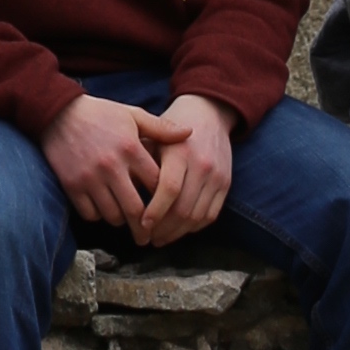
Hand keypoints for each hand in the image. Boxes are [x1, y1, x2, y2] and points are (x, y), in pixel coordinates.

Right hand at [43, 90, 170, 233]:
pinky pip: (91, 214)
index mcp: (131, 148)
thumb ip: (161, 128)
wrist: (58, 112)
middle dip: (145, 227)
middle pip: (136, 209)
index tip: (166, 209)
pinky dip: (98, 216)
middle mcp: (112, 166)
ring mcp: (90, 178)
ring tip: (125, 218)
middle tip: (148, 236)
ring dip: (121, 220)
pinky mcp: (72, 186)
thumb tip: (189, 133)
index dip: (164, 199)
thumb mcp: (133, 115)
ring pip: (113, 215)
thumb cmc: (101, 113)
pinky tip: (103, 208)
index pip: (156, 185)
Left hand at [129, 94, 235, 247]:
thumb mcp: (154, 133)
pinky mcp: (226, 183)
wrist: (209, 112)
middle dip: (164, 229)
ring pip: (197, 216)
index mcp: (180, 150)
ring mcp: (216, 175)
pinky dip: (194, 227)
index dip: (155, 211)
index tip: (141, 224)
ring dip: (177, 233)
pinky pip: (211, 215)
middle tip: (147, 237)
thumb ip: (142, 160)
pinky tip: (179, 229)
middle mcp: (202, 164)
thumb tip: (123, 191)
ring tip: (161, 237)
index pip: (169, 189)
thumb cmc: (173, 124)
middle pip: (184, 208)